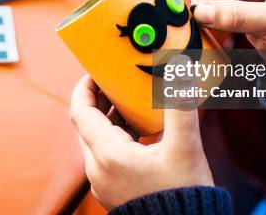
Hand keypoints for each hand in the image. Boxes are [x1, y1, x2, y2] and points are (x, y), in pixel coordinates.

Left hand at [70, 73, 212, 210]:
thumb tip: (180, 70)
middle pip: (88, 124)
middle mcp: (97, 169)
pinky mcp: (112, 190)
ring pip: (97, 140)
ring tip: (131, 101)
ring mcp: (103, 182)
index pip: (80, 111)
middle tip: (118, 81)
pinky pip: (106, 155)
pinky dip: (116, 137)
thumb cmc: (183, 195)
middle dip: (101, 99)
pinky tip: (139, 130)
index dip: (85, 86)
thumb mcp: (185, 148)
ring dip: (110, 118)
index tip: (96, 70)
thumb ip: (180, 107)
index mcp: (108, 155)